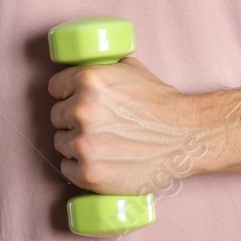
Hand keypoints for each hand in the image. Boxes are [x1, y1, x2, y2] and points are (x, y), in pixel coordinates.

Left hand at [47, 56, 206, 194]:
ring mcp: (84, 143)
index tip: (75, 101)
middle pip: (56, 116)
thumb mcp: (132, 70)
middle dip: (71, 120)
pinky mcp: (89, 172)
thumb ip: (104, 68)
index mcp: (88, 80)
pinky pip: (67, 168)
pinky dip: (78, 166)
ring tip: (99, 144)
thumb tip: (88, 68)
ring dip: (75, 144)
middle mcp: (81, 110)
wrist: (185, 137)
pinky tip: (96, 161)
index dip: (66, 94)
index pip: (55, 88)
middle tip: (95, 125)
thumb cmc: (161, 104)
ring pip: (60, 142)